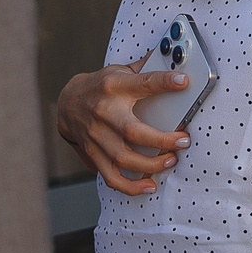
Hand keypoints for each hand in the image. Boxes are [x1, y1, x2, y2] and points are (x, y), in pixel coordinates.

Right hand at [54, 60, 188, 194]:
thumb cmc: (101, 86)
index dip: (164, 82)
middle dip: (161, 140)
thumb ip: (145, 71)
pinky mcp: (92, 152)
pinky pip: (111, 175)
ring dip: (150, 165)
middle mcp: (103, 111)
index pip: (143, 83)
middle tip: (183, 141)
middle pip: (132, 131)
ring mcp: (96, 135)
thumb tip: (176, 65)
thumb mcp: (120, 71)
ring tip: (170, 161)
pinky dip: (130, 186)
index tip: (183, 83)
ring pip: (123, 158)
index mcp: (114, 86)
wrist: (68, 101)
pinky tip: (148, 185)